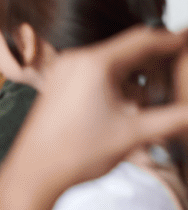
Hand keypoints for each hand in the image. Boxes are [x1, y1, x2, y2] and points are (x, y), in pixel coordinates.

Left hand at [0, 25, 187, 209]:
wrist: (36, 170)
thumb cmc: (77, 152)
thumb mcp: (133, 134)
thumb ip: (172, 119)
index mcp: (94, 63)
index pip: (141, 41)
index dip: (170, 40)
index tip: (187, 38)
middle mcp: (76, 59)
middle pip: (126, 48)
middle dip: (156, 56)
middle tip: (179, 63)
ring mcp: (65, 70)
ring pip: (111, 61)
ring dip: (137, 71)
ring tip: (160, 85)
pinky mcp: (60, 82)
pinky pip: (95, 71)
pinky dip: (118, 79)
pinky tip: (133, 98)